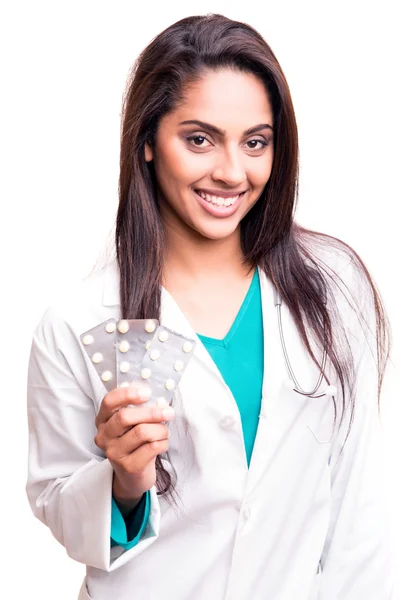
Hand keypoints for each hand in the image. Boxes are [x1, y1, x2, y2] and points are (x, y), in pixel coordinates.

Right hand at [94, 384, 174, 508]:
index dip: (127, 394)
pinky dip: (163, 442)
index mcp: (103, 420)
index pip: (109, 402)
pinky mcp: (128, 467)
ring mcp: (114, 453)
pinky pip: (152, 447)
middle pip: (125, 417)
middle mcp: (104, 436)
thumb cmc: (135, 443)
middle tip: (168, 412)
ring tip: (165, 431)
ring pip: (142, 432)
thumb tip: (159, 397)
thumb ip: (138, 409)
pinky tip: (163, 443)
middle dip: (151, 412)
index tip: (147, 393)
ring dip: (161, 429)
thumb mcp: (131, 424)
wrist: (133, 476)